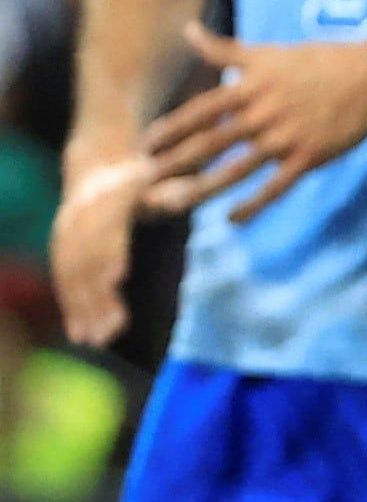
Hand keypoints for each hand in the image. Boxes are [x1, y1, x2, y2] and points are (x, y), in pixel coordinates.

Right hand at [49, 157, 148, 348]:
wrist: (97, 161)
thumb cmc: (139, 174)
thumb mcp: (153, 177)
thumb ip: (164, 193)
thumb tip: (171, 202)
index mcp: (110, 196)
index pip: (109, 227)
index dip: (111, 252)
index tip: (118, 280)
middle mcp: (83, 215)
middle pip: (88, 258)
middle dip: (98, 295)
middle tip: (112, 330)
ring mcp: (67, 231)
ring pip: (73, 273)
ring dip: (82, 308)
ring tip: (94, 340)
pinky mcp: (61, 245)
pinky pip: (63, 277)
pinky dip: (69, 305)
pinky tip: (77, 332)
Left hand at [140, 24, 366, 222]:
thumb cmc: (321, 60)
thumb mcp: (268, 52)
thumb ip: (224, 48)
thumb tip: (187, 30)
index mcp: (250, 87)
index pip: (199, 111)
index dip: (169, 130)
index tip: (145, 147)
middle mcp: (262, 114)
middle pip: (209, 142)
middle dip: (173, 163)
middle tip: (144, 181)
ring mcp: (285, 138)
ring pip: (236, 169)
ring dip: (201, 188)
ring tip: (173, 203)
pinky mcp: (308, 156)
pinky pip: (275, 186)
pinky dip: (252, 204)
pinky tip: (231, 218)